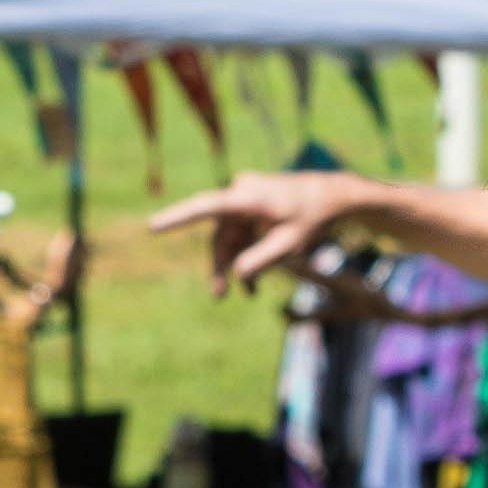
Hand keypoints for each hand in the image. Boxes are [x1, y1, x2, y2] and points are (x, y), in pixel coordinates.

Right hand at [147, 174, 362, 290]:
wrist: (334, 196)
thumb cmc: (313, 217)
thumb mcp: (291, 244)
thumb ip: (262, 259)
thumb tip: (237, 273)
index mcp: (247, 197)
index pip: (205, 207)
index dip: (177, 218)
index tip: (152, 226)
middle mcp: (240, 191)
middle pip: (219, 233)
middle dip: (221, 265)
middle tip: (220, 296)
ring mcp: (245, 197)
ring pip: (229, 235)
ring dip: (235, 262)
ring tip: (248, 293)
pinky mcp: (251, 204)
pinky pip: (240, 231)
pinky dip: (246, 252)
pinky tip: (252, 281)